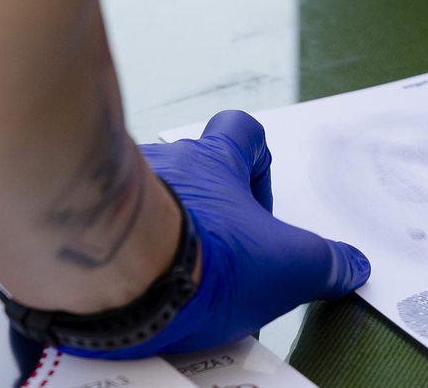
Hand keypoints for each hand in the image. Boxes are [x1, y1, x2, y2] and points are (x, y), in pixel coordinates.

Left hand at [62, 110, 370, 358]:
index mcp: (215, 163)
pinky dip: (114, 256)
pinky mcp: (77, 223)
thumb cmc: (200, 257)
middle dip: (205, 214)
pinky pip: (99, 230)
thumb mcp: (286, 267)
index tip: (259, 205)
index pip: (243, 133)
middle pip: (189, 172)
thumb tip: (351, 265)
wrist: (115, 274)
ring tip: (169, 282)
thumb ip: (323, 264)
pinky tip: (128, 294)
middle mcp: (165, 164)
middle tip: (215, 257)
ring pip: (142, 199)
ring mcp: (115, 189)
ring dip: (158, 232)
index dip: (257, 162)